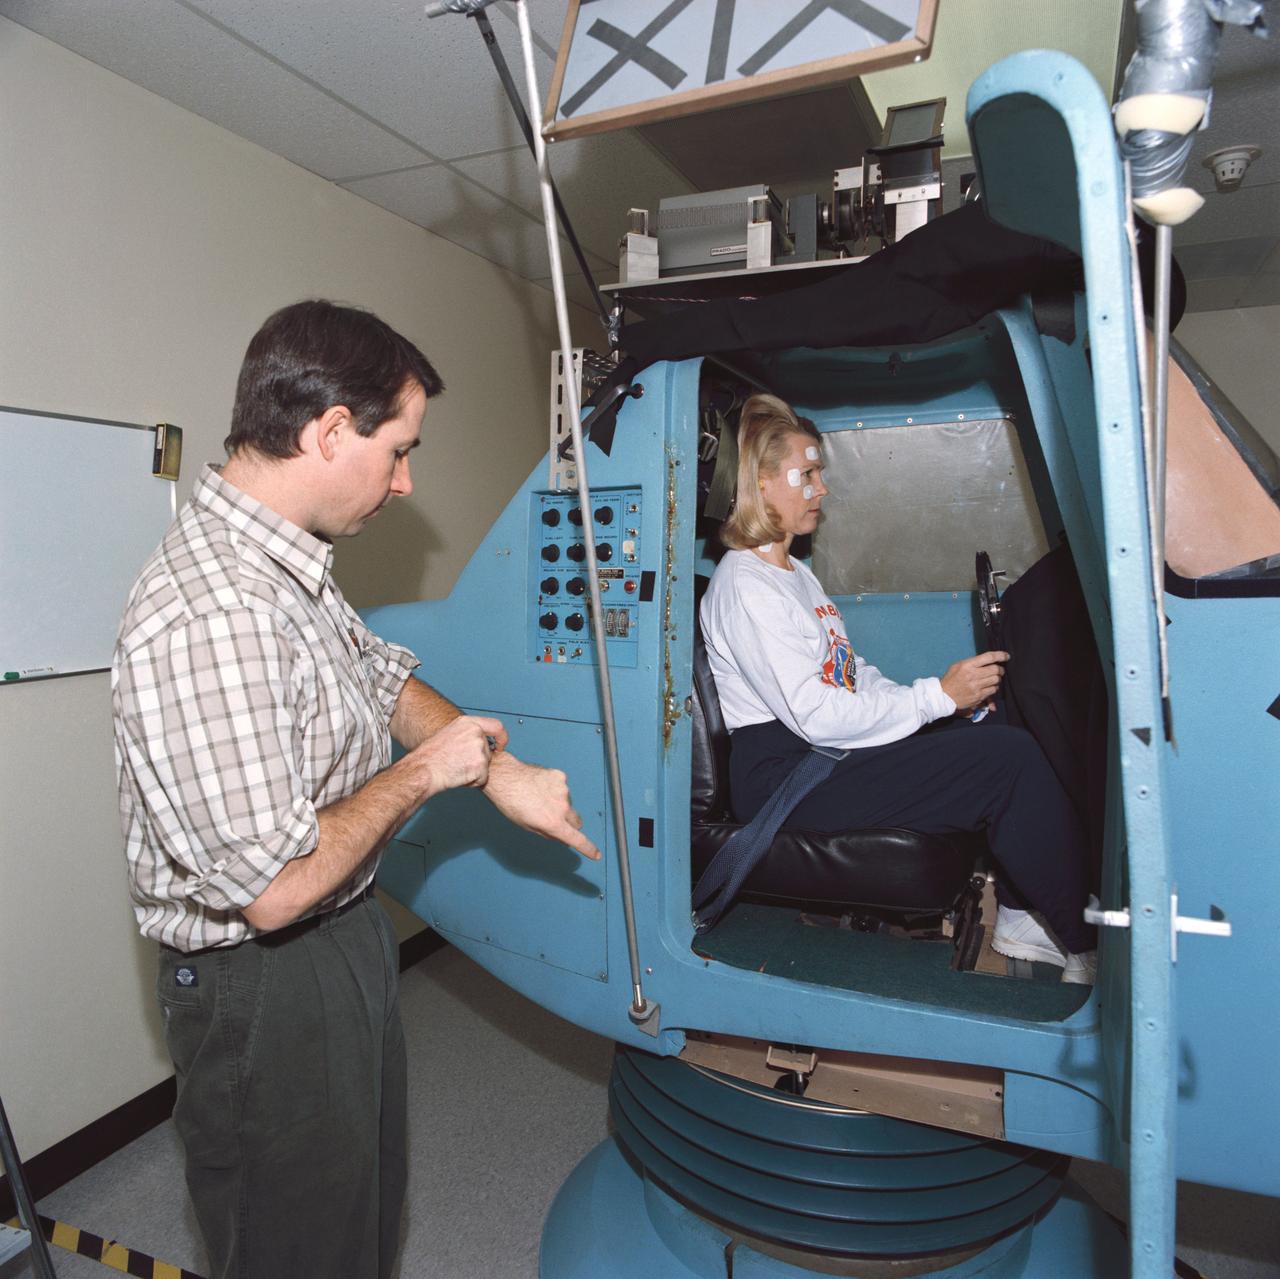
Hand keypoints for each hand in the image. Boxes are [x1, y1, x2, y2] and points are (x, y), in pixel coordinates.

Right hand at [406, 714, 507, 794]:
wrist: (423, 770)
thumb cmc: (430, 756)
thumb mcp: (449, 734)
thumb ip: (466, 735)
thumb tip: (478, 740)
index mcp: (468, 723)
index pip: (496, 726)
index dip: (502, 737)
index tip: (500, 746)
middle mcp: (476, 733)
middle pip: (488, 751)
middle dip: (478, 762)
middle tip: (458, 764)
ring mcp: (479, 749)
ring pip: (485, 766)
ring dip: (474, 772)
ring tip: (455, 769)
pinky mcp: (480, 765)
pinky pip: (483, 778)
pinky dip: (473, 782)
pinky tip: (458, 777)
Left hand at [483, 754, 601, 860]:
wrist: (504, 777)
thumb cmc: (511, 804)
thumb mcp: (527, 826)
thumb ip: (548, 833)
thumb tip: (563, 838)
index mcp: (553, 823)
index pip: (577, 839)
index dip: (588, 849)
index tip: (596, 854)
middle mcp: (562, 808)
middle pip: (576, 821)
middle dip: (569, 823)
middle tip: (553, 818)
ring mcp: (563, 790)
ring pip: (568, 803)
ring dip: (559, 803)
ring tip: (538, 797)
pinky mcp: (560, 777)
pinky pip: (562, 787)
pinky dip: (554, 788)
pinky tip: (540, 785)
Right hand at [940, 651, 1007, 712]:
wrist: (943, 696)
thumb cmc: (950, 679)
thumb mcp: (958, 665)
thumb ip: (972, 662)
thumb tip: (988, 660)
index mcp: (967, 665)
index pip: (989, 657)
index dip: (1000, 655)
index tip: (1006, 656)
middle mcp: (973, 675)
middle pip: (995, 669)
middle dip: (1000, 669)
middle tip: (999, 670)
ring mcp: (976, 687)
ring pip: (996, 680)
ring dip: (997, 679)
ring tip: (993, 678)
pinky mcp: (978, 696)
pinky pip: (993, 690)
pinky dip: (994, 688)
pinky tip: (989, 687)